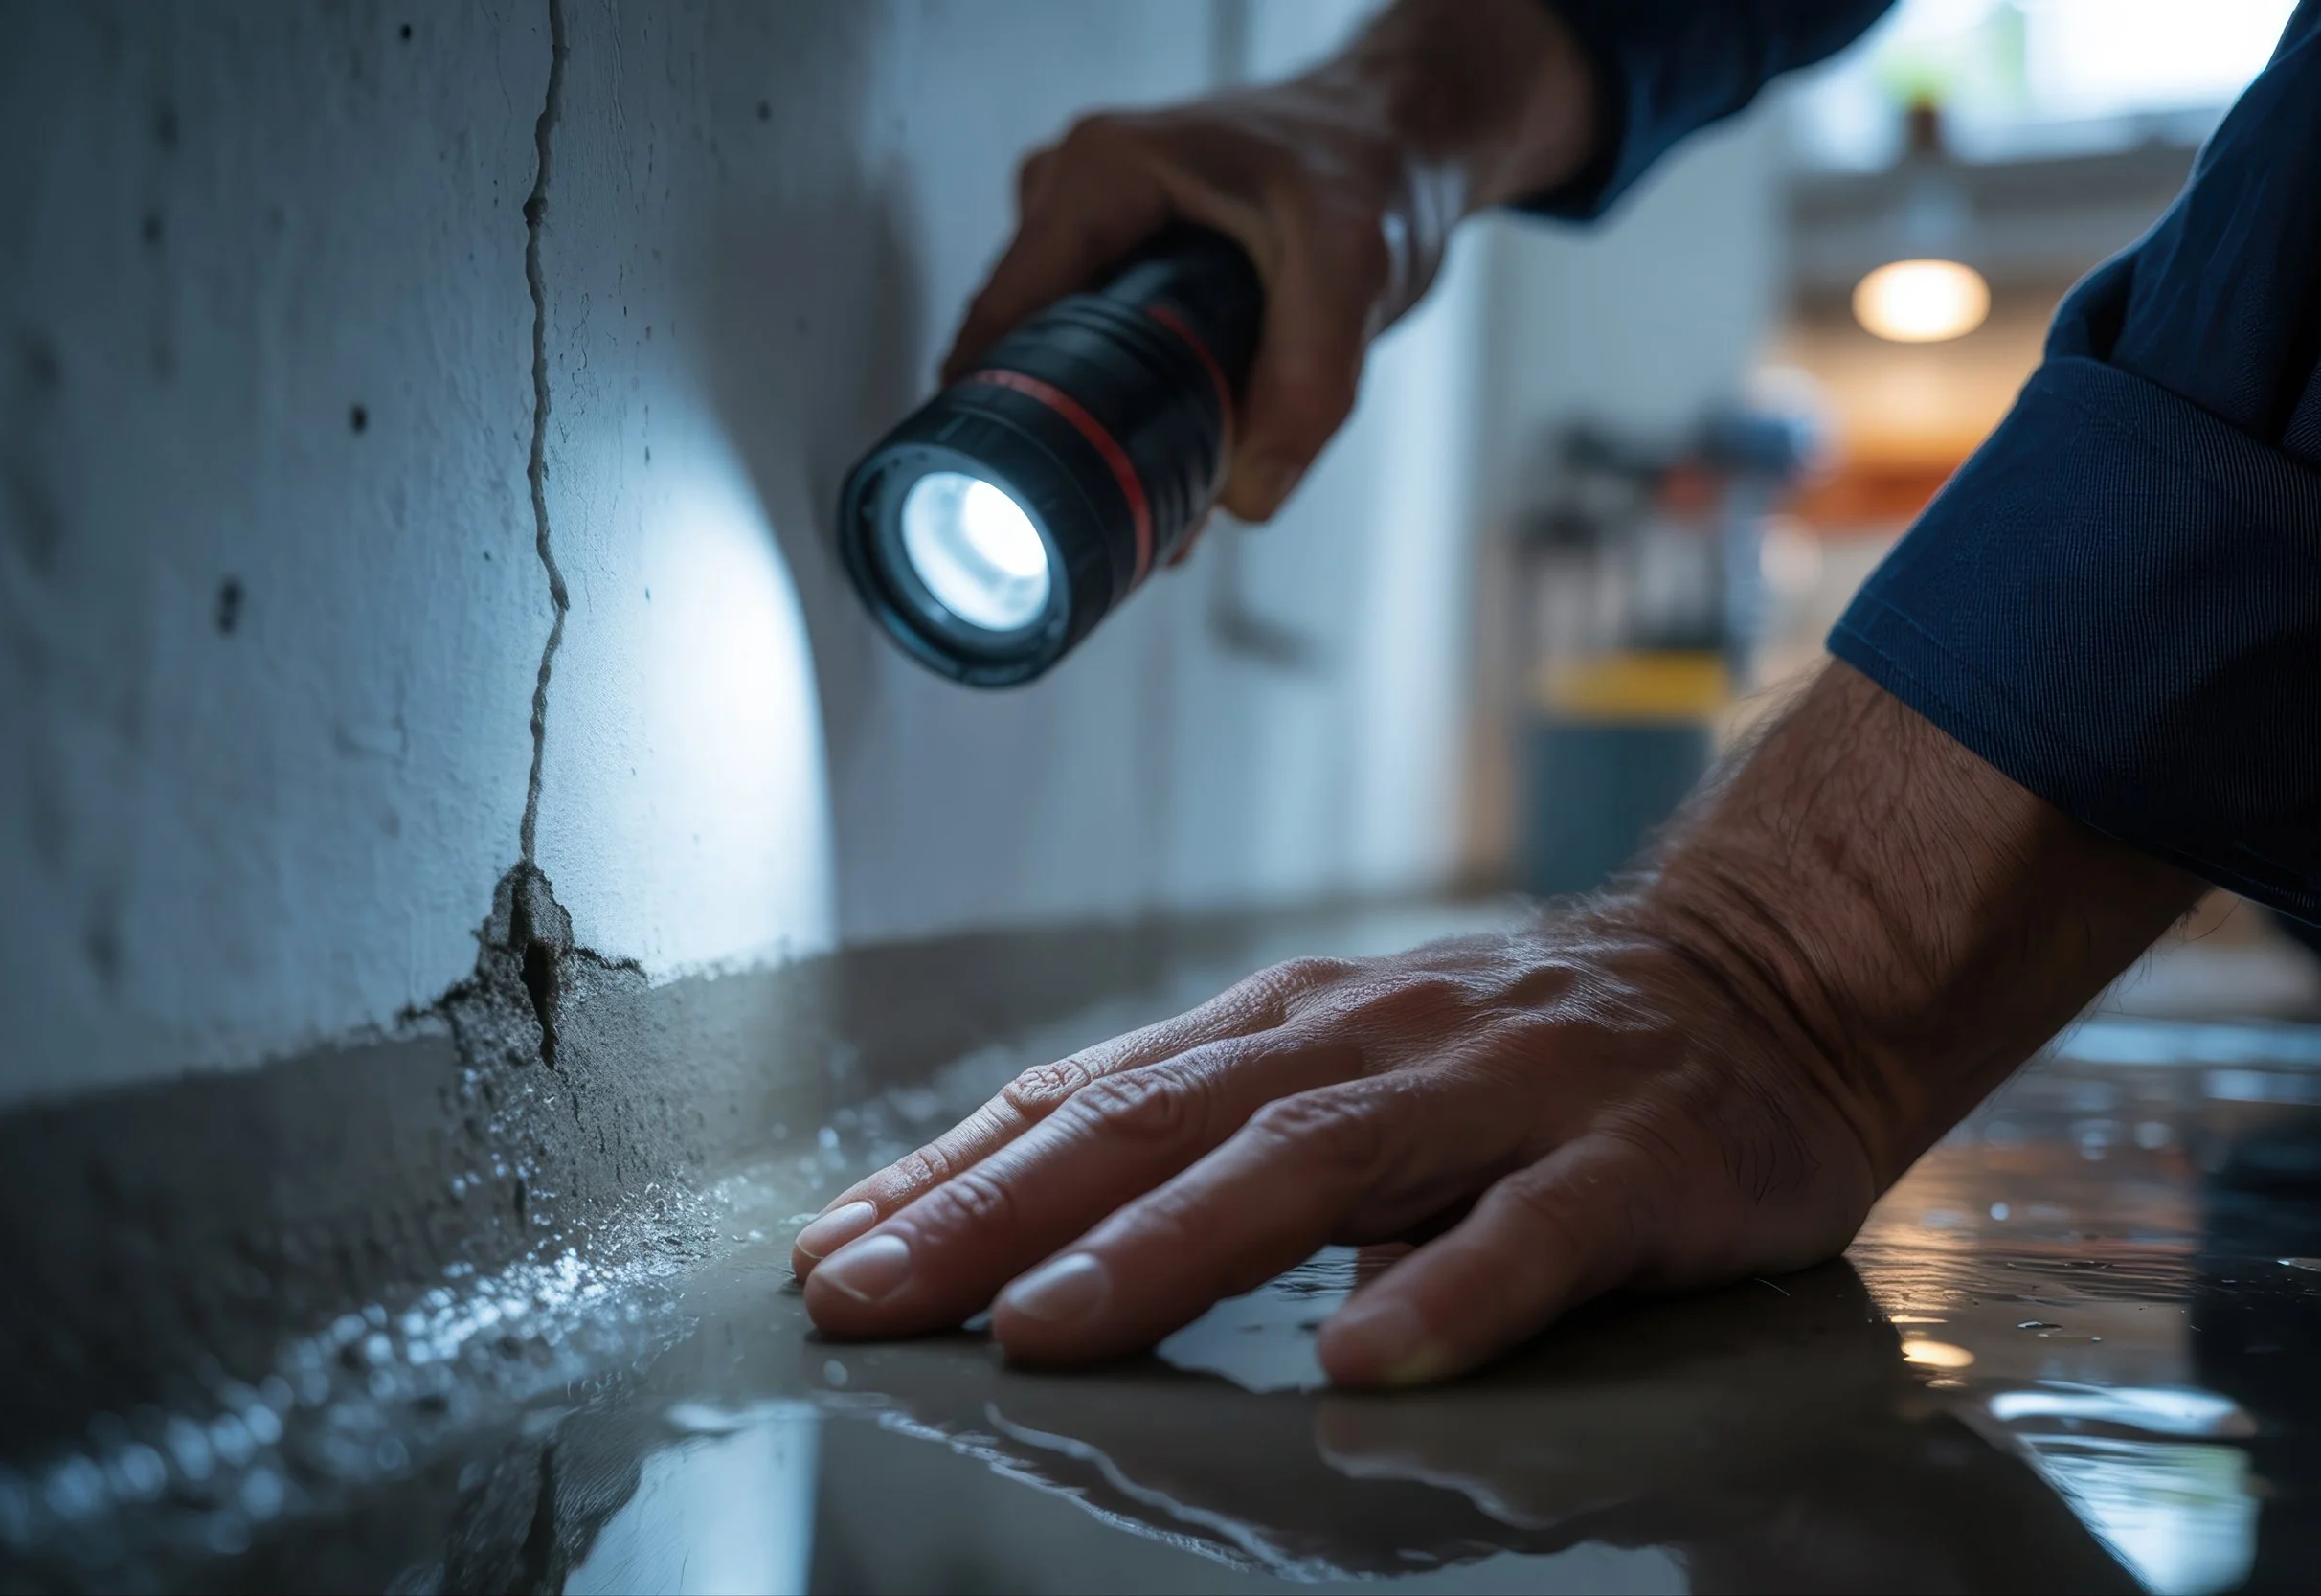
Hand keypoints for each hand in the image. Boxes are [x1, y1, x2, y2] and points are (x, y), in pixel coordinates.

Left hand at [794, 665, 2198, 1382]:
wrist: (1763, 974)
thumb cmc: (1519, 1045)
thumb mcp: (1348, 1058)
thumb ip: (1212, 1122)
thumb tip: (1025, 1214)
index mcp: (1291, 1024)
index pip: (1090, 1094)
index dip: (953, 1175)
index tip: (828, 1253)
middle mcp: (1374, 1038)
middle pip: (1162, 1122)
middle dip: (998, 1213)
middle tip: (864, 1296)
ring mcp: (1505, 1090)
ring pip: (1315, 1161)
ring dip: (1169, 1243)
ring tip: (1048, 1327)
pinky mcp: (1636, 1159)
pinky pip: (1536, 1232)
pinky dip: (1448, 1288)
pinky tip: (1366, 1357)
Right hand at [942, 0, 1596, 520]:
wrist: (1406, 144)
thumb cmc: (1375, 166)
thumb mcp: (1355, 267)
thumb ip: (1308, 382)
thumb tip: (1248, 493)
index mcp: (1102, 172)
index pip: (1007, 305)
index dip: (1003, 400)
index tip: (1014, 483)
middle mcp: (1079, 194)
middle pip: (1030, 342)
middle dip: (1074, 430)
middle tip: (1132, 503)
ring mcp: (1096, 231)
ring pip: (1067, 356)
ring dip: (1112, 427)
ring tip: (1175, 489)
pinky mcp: (1123, 264)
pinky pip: (1103, 350)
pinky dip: (1140, 407)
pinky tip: (1185, 453)